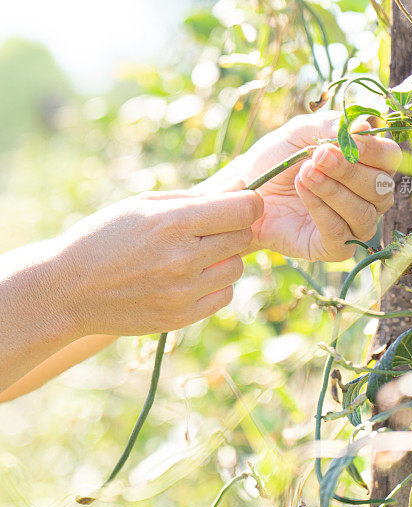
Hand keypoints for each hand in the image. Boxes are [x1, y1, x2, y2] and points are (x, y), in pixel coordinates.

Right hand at [53, 189, 262, 336]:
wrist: (69, 289)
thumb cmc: (106, 237)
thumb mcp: (143, 205)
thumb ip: (194, 198)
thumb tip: (240, 189)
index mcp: (173, 223)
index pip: (245, 210)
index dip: (248, 204)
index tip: (238, 204)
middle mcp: (183, 259)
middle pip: (243, 237)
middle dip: (232, 228)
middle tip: (208, 229)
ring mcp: (183, 292)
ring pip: (236, 268)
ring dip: (223, 258)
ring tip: (193, 254)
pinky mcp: (181, 317)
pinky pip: (223, 295)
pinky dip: (214, 285)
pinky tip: (188, 277)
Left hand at [236, 111, 400, 261]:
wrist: (245, 190)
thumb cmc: (277, 159)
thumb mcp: (300, 132)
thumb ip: (330, 126)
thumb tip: (363, 127)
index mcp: (367, 165)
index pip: (390, 158)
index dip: (374, 150)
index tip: (348, 140)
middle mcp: (368, 197)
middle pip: (381, 187)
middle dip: (350, 170)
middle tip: (318, 156)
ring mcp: (353, 225)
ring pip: (364, 213)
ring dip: (334, 190)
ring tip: (305, 173)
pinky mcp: (334, 248)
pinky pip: (341, 233)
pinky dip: (322, 209)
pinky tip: (303, 189)